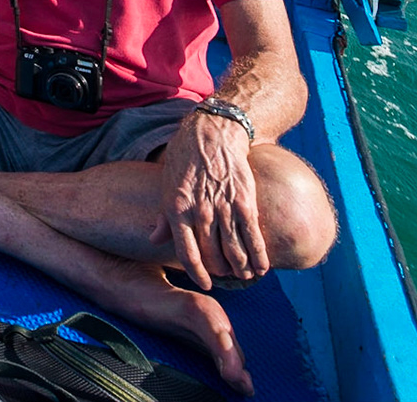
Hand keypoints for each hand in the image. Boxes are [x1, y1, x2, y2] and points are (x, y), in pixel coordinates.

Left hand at [148, 109, 269, 288]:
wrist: (212, 133)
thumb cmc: (185, 158)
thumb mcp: (165, 184)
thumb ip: (163, 216)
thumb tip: (153, 240)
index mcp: (176, 209)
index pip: (187, 253)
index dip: (197, 273)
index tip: (205, 283)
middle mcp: (199, 212)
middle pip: (212, 256)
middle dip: (221, 271)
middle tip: (228, 276)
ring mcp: (223, 209)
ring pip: (235, 252)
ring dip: (242, 269)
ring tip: (245, 275)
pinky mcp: (245, 203)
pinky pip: (253, 238)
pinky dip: (259, 257)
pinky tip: (262, 268)